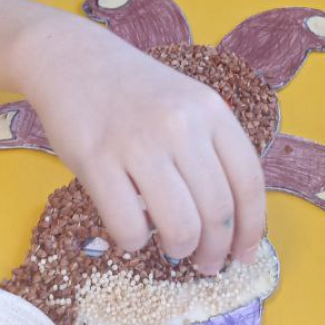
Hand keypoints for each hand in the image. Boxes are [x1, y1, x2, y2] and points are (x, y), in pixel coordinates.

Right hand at [27, 38, 266, 274]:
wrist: (72, 60)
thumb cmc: (134, 92)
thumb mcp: (187, 104)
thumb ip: (211, 149)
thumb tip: (234, 222)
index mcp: (210, 109)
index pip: (249, 182)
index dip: (251, 228)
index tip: (245, 254)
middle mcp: (180, 124)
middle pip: (218, 211)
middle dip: (216, 251)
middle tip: (206, 264)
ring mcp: (138, 141)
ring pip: (180, 226)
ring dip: (180, 250)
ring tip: (172, 249)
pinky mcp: (97, 159)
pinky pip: (129, 226)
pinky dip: (134, 242)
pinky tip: (131, 232)